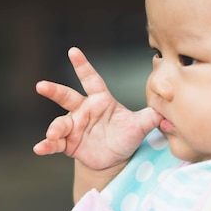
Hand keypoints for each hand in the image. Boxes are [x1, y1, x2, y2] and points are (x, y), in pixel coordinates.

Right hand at [34, 47, 161, 170]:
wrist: (114, 158)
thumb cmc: (126, 136)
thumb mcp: (141, 126)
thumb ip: (152, 115)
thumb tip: (170, 107)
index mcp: (100, 100)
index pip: (91, 79)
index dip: (82, 66)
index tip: (73, 52)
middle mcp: (84, 110)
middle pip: (67, 96)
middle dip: (54, 90)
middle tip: (41, 86)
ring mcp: (74, 126)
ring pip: (60, 123)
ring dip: (54, 128)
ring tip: (53, 134)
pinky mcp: (68, 143)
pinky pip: (55, 143)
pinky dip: (46, 145)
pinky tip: (39, 148)